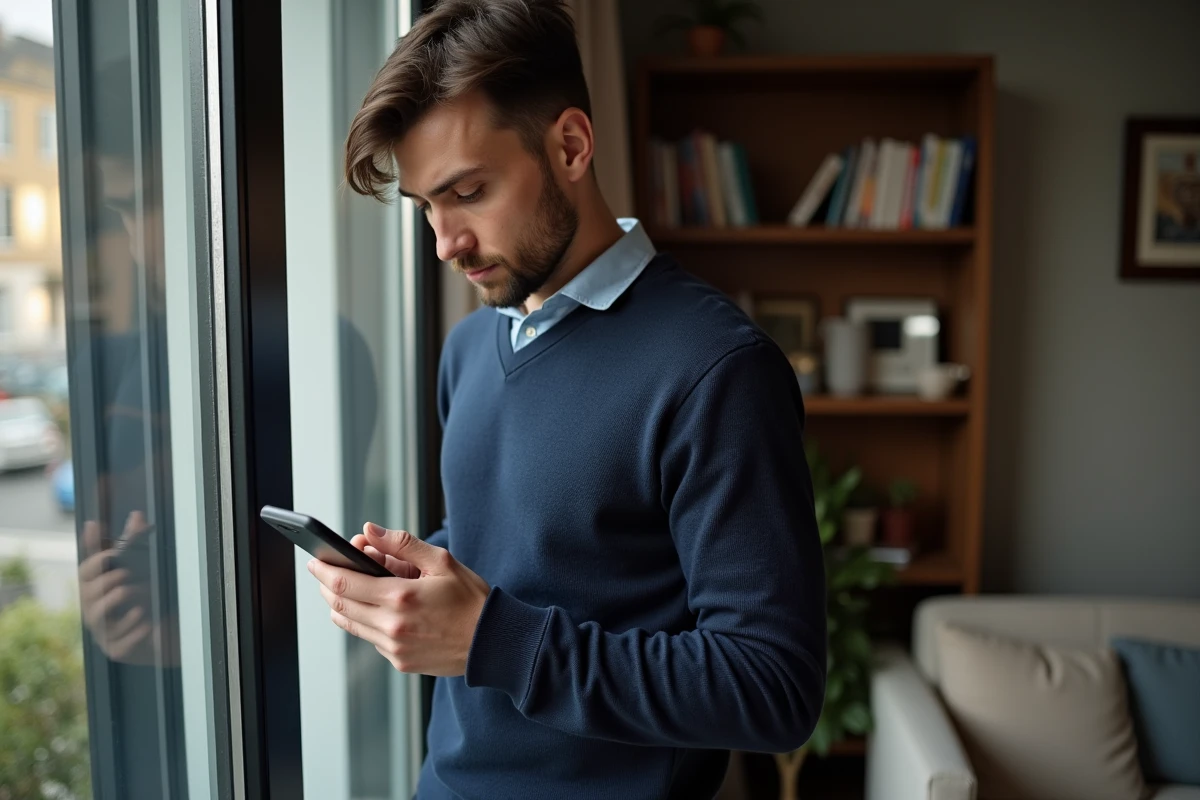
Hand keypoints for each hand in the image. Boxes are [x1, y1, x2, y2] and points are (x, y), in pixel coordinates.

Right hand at [78, 512, 154, 662]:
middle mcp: (94, 610)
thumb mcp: (143, 570)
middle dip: (109, 580)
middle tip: (128, 572)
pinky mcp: (117, 650)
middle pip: (88, 591)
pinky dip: (133, 627)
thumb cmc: (149, 598)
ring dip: (118, 599)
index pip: (86, 571)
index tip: (114, 553)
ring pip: (97, 614)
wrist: (166, 635)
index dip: (97, 561)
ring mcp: (103, 631)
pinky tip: (146, 620)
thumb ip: (137, 544)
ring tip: (137, 591)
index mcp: (96, 589)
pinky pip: (118, 640)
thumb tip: (137, 514)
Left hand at [307, 522, 489, 676]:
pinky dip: (364, 621)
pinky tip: (373, 609)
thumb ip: (402, 545)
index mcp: (401, 596)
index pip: (346, 583)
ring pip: (351, 624)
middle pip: (341, 605)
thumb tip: (369, 532)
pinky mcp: (400, 662)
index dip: (325, 570)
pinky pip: (370, 639)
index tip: (315, 561)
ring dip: (341, 605)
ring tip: (344, 590)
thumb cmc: (471, 600)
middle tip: (324, 572)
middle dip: (327, 586)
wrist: (492, 643)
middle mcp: (392, 625)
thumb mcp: (442, 562)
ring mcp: (394, 648)